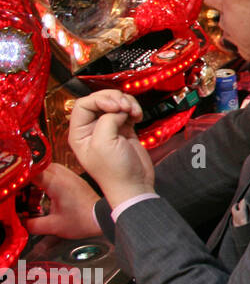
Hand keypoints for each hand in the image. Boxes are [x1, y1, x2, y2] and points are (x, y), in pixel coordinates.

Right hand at [25, 164, 102, 239]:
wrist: (102, 217)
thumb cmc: (84, 220)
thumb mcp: (54, 226)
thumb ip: (33, 225)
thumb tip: (21, 223)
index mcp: (56, 183)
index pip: (32, 171)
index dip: (20, 177)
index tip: (14, 184)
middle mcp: (63, 175)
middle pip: (38, 166)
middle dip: (27, 176)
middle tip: (21, 188)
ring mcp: (70, 175)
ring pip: (47, 167)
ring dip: (37, 175)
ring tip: (30, 189)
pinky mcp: (73, 178)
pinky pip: (56, 171)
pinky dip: (46, 177)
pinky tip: (44, 189)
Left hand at [66, 90, 154, 206]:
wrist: (134, 184)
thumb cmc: (115, 171)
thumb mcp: (103, 143)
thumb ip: (107, 120)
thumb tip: (118, 110)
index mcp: (79, 133)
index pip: (83, 104)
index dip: (99, 100)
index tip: (115, 107)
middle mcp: (92, 129)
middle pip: (99, 100)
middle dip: (115, 99)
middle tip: (125, 107)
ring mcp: (108, 128)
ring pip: (115, 102)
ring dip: (127, 103)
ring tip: (134, 112)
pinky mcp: (124, 129)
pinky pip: (127, 110)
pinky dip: (134, 109)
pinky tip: (137, 116)